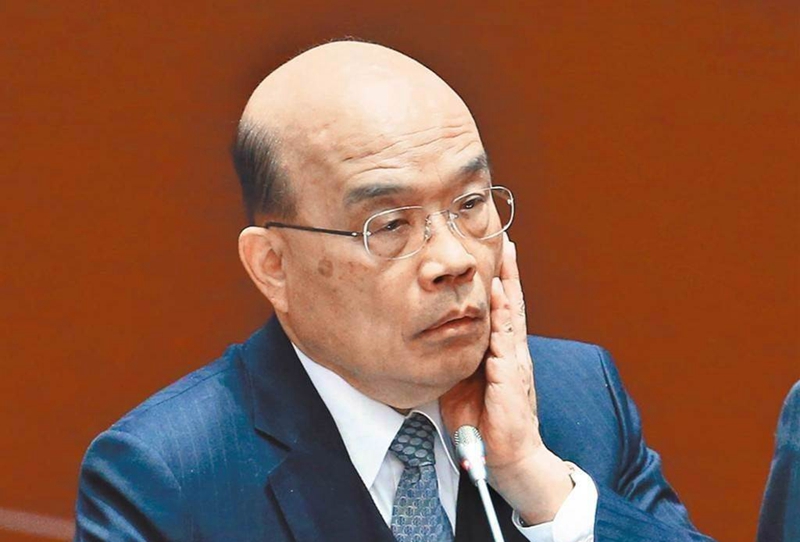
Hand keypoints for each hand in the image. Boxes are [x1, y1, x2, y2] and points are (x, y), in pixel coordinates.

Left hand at [440, 234, 572, 524]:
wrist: (506, 456)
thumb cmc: (485, 421)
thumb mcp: (465, 384)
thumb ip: (459, 359)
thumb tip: (440, 340)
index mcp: (503, 354)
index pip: (503, 311)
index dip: (501, 283)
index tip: (498, 255)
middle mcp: (513, 353)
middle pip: (513, 305)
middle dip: (509, 273)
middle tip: (507, 244)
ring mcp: (515, 364)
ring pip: (512, 318)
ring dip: (507, 288)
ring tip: (503, 261)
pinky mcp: (510, 379)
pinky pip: (506, 344)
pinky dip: (502, 319)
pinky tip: (497, 299)